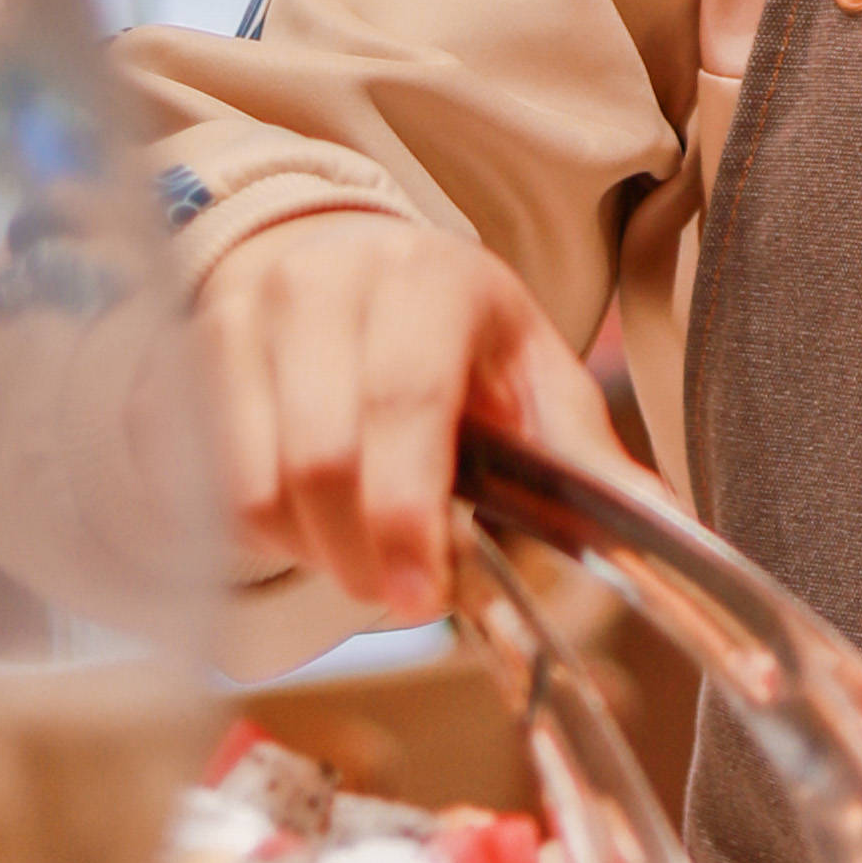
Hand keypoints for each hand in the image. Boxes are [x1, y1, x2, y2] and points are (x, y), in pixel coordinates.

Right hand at [195, 209, 634, 626]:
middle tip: (400, 595)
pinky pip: (210, 487)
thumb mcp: (530, 376)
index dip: (407, 515)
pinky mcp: (191, 352)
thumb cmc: (454, 339)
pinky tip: (309, 520)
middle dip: (362, 556)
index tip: (421, 598)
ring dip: (313, 551)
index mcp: (431, 280)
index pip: (405, 403)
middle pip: (322, 457)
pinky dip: (264, 533)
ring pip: (257, 483)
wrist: (343, 264)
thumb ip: (586, 459)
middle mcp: (327, 281)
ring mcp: (246, 310)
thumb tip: (670, 532)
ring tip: (361, 549)